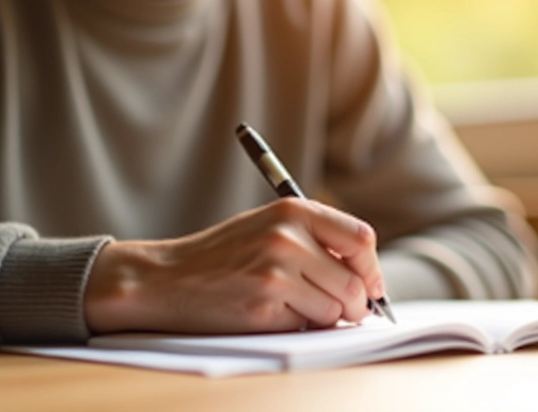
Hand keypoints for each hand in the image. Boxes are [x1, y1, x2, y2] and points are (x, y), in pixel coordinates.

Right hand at [84, 198, 384, 334]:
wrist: (166, 277)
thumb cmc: (222, 254)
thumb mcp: (268, 226)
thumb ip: (315, 239)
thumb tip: (368, 277)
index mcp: (292, 210)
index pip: (361, 239)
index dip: (371, 269)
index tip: (370, 286)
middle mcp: (287, 237)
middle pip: (356, 283)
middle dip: (355, 305)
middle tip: (342, 311)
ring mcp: (275, 272)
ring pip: (336, 310)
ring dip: (323, 317)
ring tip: (292, 305)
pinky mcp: (263, 306)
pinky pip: (306, 325)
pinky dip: (296, 325)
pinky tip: (268, 311)